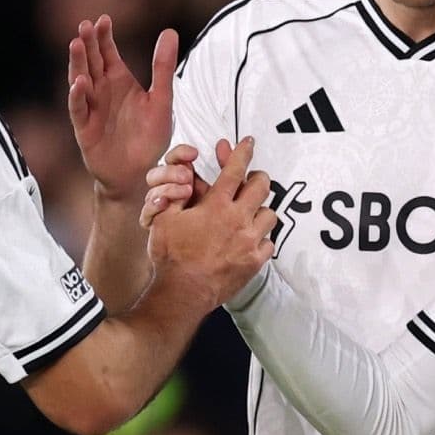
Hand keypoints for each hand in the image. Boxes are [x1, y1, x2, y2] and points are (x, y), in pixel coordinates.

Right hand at [67, 15, 177, 197]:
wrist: (138, 173)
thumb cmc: (149, 137)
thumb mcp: (161, 100)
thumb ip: (162, 67)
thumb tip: (170, 31)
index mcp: (118, 80)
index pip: (107, 52)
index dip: (104, 36)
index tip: (104, 19)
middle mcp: (101, 90)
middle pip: (91, 61)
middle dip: (87, 43)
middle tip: (85, 25)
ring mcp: (90, 108)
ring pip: (80, 80)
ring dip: (77, 63)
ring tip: (76, 44)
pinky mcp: (84, 128)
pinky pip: (78, 110)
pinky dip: (77, 97)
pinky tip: (79, 83)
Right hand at [147, 137, 275, 306]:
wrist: (183, 292)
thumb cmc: (171, 256)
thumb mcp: (164, 219)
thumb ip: (175, 195)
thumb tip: (185, 179)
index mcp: (217, 205)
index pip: (235, 169)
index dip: (242, 152)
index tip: (248, 142)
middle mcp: (238, 219)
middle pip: (262, 186)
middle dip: (257, 178)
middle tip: (250, 180)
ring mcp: (250, 241)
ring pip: (270, 214)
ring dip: (260, 210)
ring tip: (249, 214)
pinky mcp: (255, 261)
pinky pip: (269, 242)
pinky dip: (261, 238)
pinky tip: (249, 240)